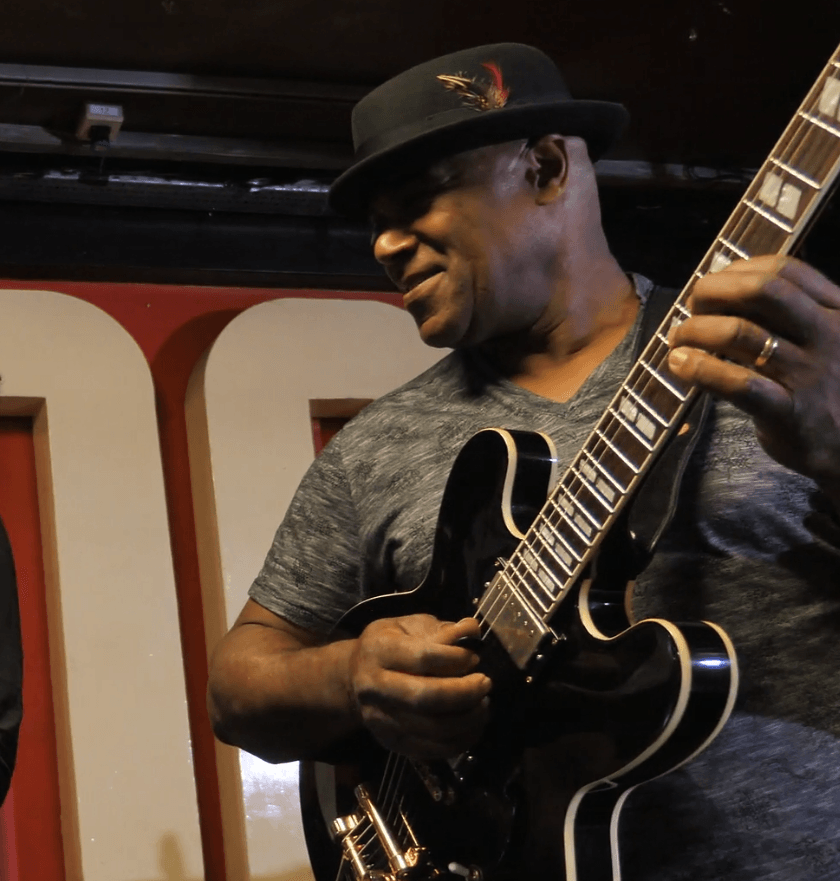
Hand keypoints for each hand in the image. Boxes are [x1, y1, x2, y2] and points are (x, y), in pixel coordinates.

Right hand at [348, 614, 490, 758]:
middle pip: (426, 697)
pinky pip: (432, 750)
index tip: (474, 657)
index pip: (422, 658)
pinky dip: (461, 741)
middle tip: (485, 683)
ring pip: (432, 728)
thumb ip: (442, 629)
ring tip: (483, 704)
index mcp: (379, 650)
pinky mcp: (390, 743)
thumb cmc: (390, 645)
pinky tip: (473, 725)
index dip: (456, 659)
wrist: (353, 679)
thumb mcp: (410, 625)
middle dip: (464, 693)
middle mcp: (375, 686)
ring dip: (468, 719)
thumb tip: (473, 630)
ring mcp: (381, 719)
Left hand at [667, 256, 839, 502]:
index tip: (715, 285)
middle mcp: (828, 336)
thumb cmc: (829, 390)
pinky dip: (700, 369)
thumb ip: (791, 315)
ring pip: (740, 334)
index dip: (738, 271)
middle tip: (692, 308)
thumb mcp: (827, 341)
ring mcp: (809, 374)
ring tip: (678, 340)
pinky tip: (681, 365)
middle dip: (713, 292)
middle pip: (762, 291)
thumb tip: (726, 286)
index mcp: (836, 312)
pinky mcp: (789, 412)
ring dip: (696, 330)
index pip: (784, 270)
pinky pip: (738, 384)